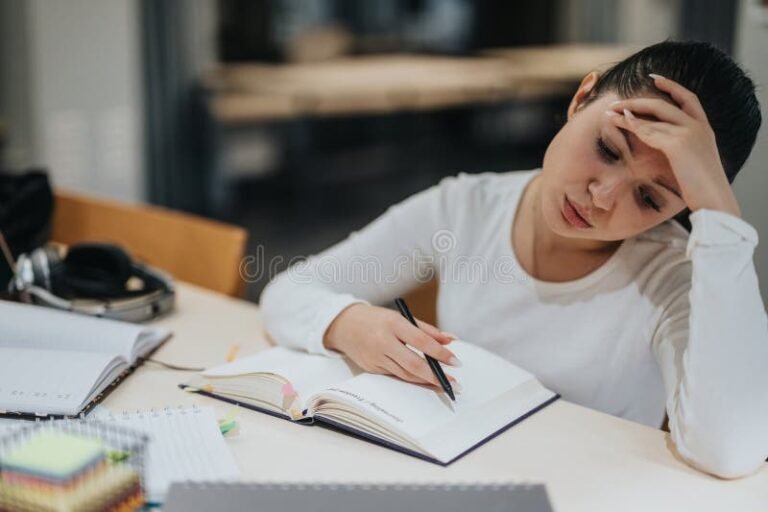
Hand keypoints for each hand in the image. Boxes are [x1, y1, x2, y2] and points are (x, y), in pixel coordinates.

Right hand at [323, 303, 460, 389]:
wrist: (343, 324)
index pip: (421, 341)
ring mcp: (376, 357)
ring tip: (443, 384)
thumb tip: (450, 340)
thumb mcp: (401, 318)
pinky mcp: (371, 368)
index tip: (456, 362)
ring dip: (426, 381)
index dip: (440, 354)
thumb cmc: (377, 319)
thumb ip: (427, 330)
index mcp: (393, 324)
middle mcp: (383, 341)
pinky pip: (395, 376)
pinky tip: (424, 381)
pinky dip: (411, 379)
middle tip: (454, 383)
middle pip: (413, 364)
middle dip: (436, 376)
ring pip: (405, 374)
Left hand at [606, 73, 740, 216]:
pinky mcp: (679, 144)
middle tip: (615, 103)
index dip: (672, 87)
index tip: (654, 78)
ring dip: (628, 112)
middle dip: (637, 101)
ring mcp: (689, 133)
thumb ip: (684, 149)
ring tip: (609, 113)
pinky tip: (621, 122)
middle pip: (664, 104)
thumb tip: (667, 148)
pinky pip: (651, 131)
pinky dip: (634, 125)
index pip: (688, 98)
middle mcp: (698, 126)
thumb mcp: (695, 162)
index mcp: (704, 128)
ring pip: (654, 115)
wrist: (715, 200)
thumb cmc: (703, 188)